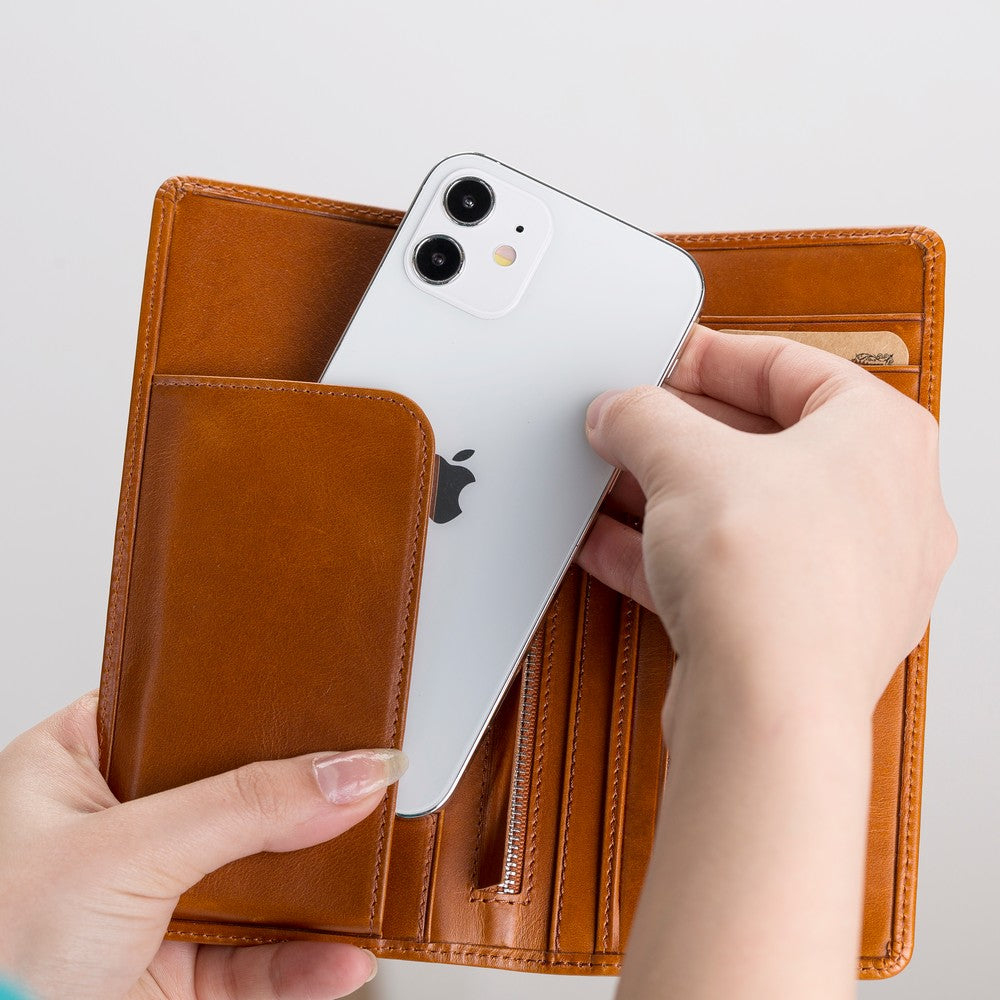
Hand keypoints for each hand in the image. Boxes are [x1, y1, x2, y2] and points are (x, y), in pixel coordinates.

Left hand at [0, 691, 406, 999]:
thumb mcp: (125, 852)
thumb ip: (245, 807)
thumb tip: (345, 774)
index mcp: (75, 767)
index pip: (186, 714)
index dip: (256, 705)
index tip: (325, 698)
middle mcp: (118, 832)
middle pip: (238, 794)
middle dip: (304, 794)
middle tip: (366, 773)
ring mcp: (152, 902)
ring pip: (260, 877)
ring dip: (322, 881)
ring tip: (374, 856)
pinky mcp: (179, 972)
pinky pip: (262, 961)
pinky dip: (310, 961)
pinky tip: (346, 952)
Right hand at [576, 325, 955, 998]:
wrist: (769, 712)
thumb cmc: (774, 585)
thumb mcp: (684, 460)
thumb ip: (642, 416)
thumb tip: (620, 410)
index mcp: (884, 438)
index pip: (791, 366)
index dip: (712, 357)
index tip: (661, 363)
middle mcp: (883, 506)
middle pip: (764, 444)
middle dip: (680, 436)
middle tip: (628, 428)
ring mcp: (848, 576)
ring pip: (745, 514)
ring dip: (668, 498)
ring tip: (611, 486)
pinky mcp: (804, 629)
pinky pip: (732, 571)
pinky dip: (674, 554)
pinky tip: (614, 546)